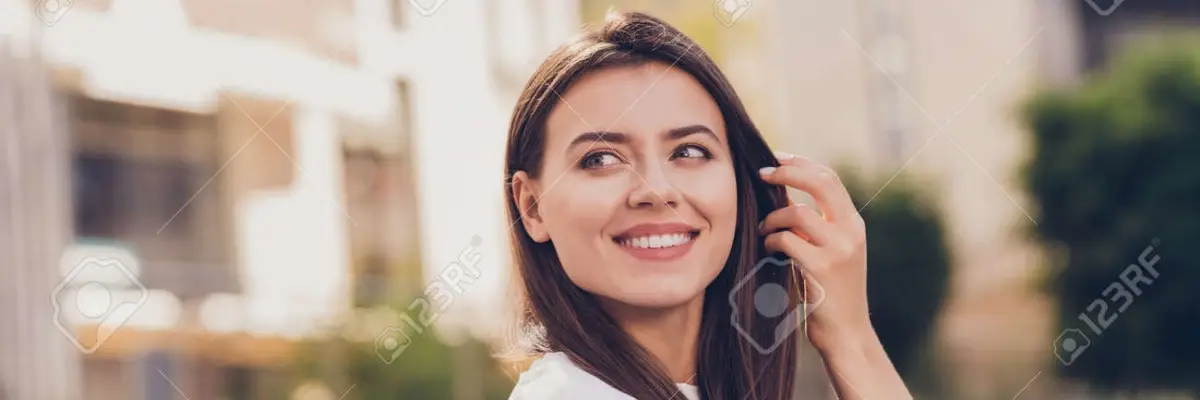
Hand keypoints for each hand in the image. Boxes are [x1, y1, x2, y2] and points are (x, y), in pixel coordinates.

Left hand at [756, 153, 911, 398]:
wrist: (847, 334)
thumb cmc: (832, 294)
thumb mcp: (834, 253)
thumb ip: (818, 227)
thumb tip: (783, 196)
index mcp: (854, 225)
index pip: (830, 179)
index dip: (801, 163)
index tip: (776, 157)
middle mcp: (851, 232)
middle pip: (819, 183)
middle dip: (787, 172)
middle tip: (762, 174)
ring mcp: (839, 250)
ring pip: (797, 212)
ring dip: (772, 217)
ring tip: (764, 228)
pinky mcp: (822, 268)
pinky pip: (787, 240)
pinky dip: (772, 239)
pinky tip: (768, 247)